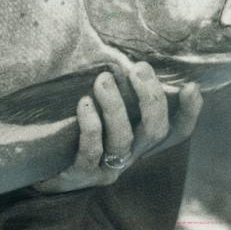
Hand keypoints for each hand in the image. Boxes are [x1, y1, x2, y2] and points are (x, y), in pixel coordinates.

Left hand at [31, 64, 200, 194]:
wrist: (38, 172)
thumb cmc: (72, 134)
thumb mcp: (100, 114)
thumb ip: (117, 93)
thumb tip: (121, 55)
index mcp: (139, 142)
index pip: (175, 132)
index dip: (189, 113)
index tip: (192, 87)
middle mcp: (129, 156)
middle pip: (154, 131)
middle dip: (150, 98)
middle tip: (138, 69)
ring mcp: (107, 168)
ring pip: (123, 139)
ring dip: (115, 107)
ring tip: (103, 80)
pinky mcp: (81, 173)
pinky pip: (90, 150)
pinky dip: (90, 126)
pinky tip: (84, 103)